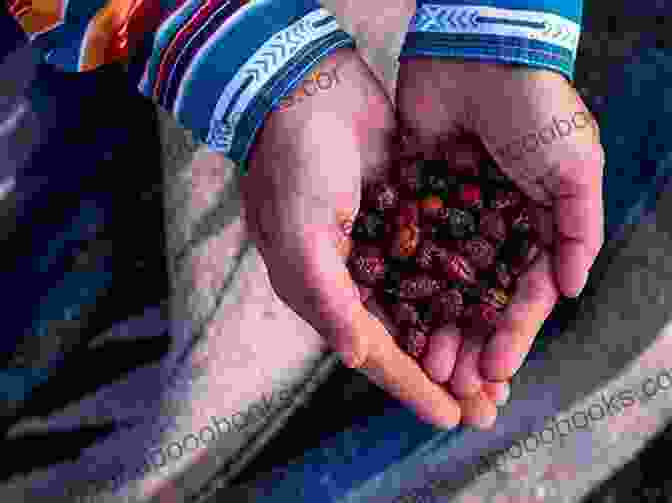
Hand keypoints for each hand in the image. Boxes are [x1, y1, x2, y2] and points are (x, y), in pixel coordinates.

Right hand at [241, 48, 464, 428]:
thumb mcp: (299, 236)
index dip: (412, 386)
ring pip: (432, 306)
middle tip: (489, 408)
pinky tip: (499, 304)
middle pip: (409, 337)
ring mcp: (384, 245)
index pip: (374, 350)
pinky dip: (469, 287)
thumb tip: (355, 356)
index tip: (450, 419)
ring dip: (464, 337)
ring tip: (500, 371)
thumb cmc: (293, 165)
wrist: (309, 91)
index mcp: (323, 289)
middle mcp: (354, 275)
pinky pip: (443, 260)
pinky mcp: (408, 214)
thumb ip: (326, 299)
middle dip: (448, 374)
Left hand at [396, 58, 604, 425]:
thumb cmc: (533, 108)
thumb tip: (571, 288)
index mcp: (534, 227)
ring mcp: (451, 220)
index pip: (524, 296)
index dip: (512, 336)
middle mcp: (492, 230)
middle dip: (469, 343)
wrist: (474, 56)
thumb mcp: (575, 164)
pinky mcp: (414, 203)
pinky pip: (408, 255)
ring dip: (434, 326)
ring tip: (424, 363)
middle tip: (452, 383)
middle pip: (479, 301)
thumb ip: (578, 226)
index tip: (494, 371)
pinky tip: (392, 318)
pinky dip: (403, 288)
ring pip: (441, 287)